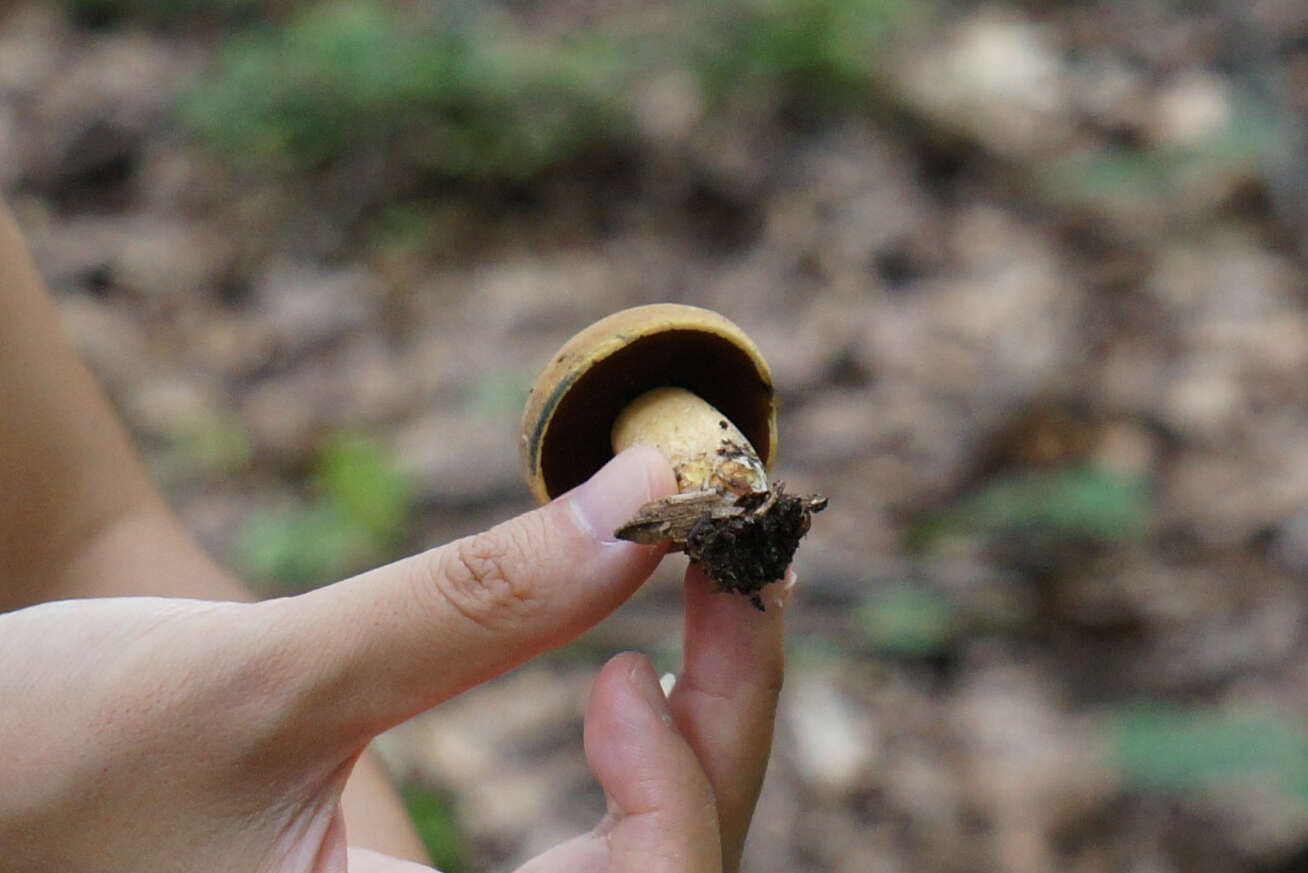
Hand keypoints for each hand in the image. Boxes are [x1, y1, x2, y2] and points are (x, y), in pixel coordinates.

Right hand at [0, 447, 789, 872]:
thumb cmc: (51, 758)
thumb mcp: (266, 679)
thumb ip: (471, 604)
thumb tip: (646, 502)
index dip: (688, 778)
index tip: (651, 642)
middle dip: (728, 721)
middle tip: (740, 561)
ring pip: (640, 865)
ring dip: (700, 734)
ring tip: (713, 597)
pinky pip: (590, 856)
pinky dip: (641, 767)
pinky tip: (636, 687)